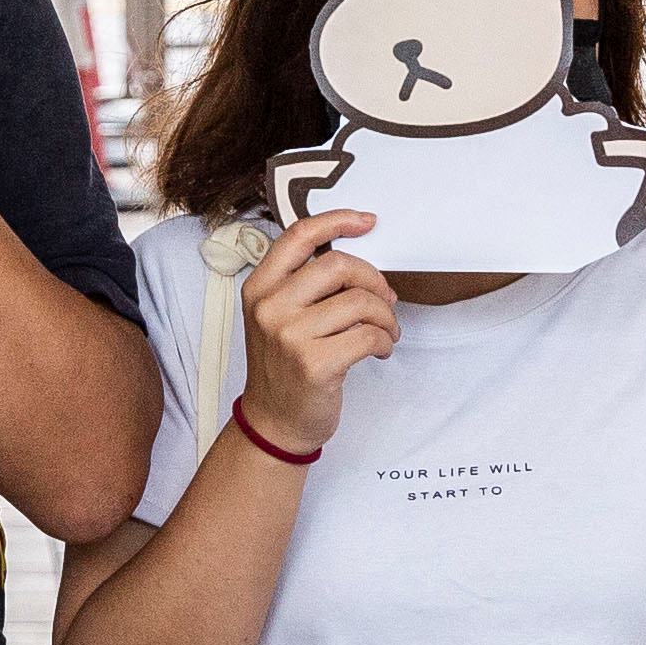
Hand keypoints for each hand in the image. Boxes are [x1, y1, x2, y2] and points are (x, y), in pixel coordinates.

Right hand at [230, 208, 398, 449]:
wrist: (273, 423)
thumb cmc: (283, 368)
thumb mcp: (276, 317)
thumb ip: (303, 285)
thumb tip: (357, 262)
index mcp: (259, 288)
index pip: (298, 236)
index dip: (337, 221)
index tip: (367, 222)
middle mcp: (269, 307)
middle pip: (339, 265)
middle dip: (373, 280)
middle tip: (385, 299)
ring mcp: (290, 336)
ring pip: (360, 302)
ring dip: (386, 316)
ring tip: (385, 331)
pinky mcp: (315, 364)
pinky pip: (369, 335)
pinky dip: (385, 341)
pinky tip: (380, 350)